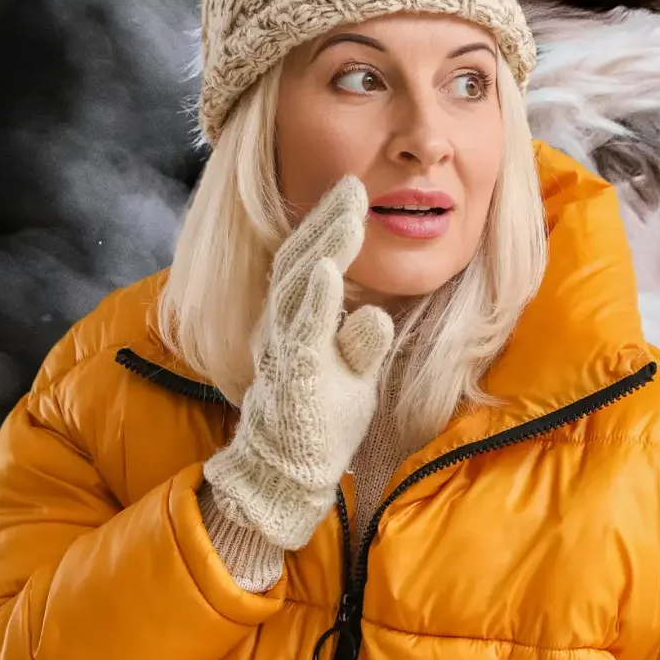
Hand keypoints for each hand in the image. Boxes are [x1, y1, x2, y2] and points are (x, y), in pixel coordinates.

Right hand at [203, 178, 394, 551]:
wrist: (283, 475)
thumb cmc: (318, 417)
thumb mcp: (349, 374)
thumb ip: (361, 343)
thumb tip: (376, 316)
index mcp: (295, 321)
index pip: (306, 260)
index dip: (325, 223)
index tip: (351, 188)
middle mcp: (283, 329)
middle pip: (298, 261)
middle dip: (325, 221)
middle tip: (352, 184)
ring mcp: (287, 353)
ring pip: (298, 289)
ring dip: (324, 248)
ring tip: (348, 216)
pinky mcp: (296, 379)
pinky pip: (303, 334)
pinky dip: (315, 301)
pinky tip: (328, 272)